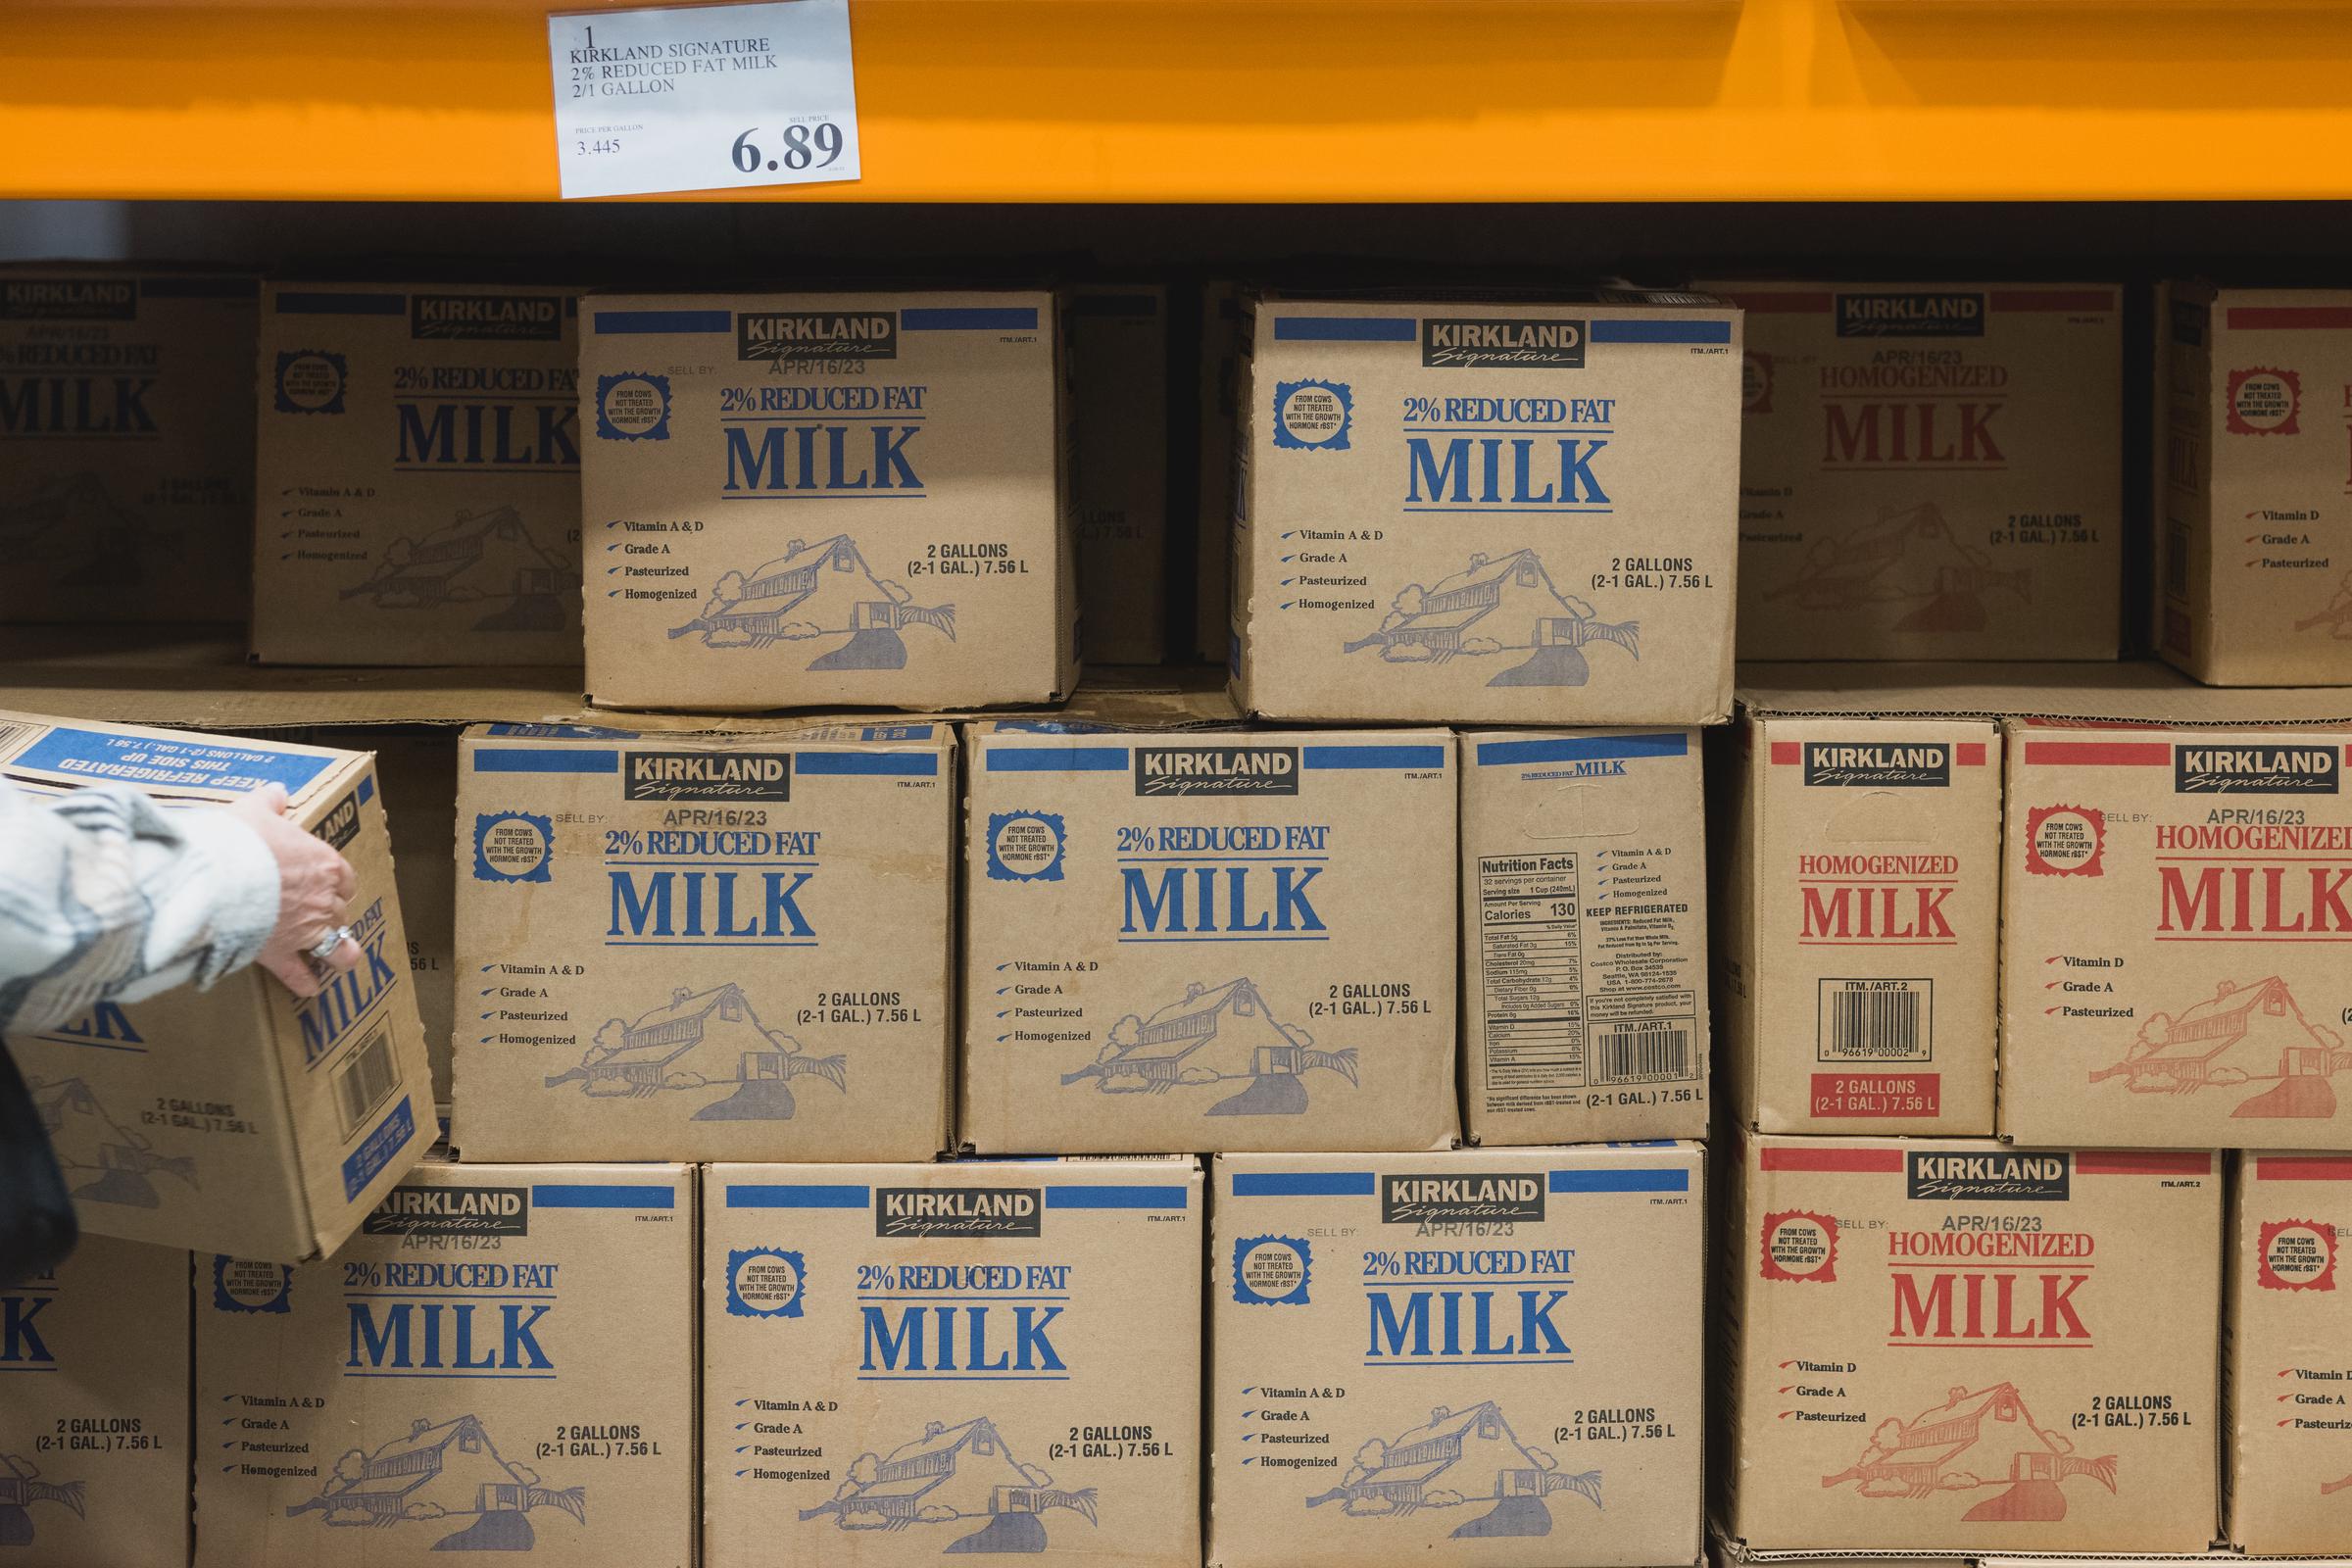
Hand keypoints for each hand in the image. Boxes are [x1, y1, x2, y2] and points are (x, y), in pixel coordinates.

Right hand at [228, 784, 359, 997]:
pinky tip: (309, 990)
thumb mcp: (253, 811)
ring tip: (338, 960)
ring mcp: (304, 929)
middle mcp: (322, 900)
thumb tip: (276, 792)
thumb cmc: (240, 841)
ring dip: (338, 953)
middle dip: (331, 915)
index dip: (337, 884)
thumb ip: (268, 803)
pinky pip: (297, 974)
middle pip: (338, 911)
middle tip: (321, 918)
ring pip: (336, 946)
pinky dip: (304, 983)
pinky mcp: (279, 953)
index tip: (329, 886)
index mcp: (325, 865)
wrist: (218, 875)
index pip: (345, 878)